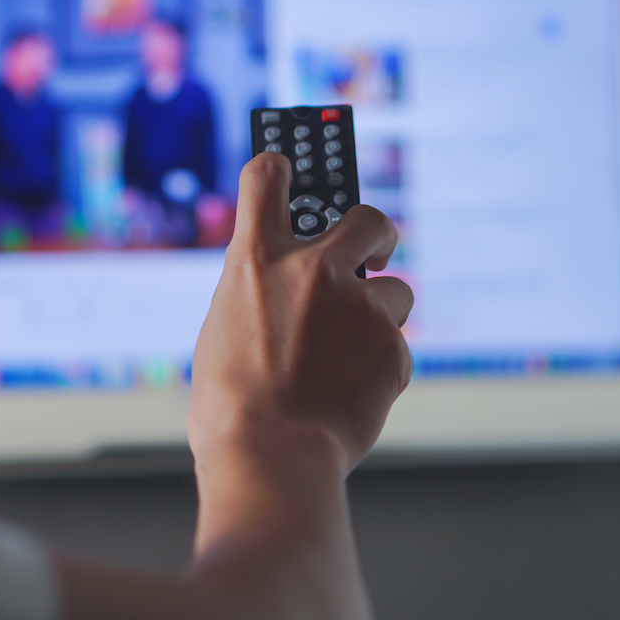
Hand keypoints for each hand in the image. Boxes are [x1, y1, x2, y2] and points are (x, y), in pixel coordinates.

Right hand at [190, 152, 413, 474]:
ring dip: (379, 317)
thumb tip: (281, 299)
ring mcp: (359, 305)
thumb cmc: (229, 405)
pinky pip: (395, 348)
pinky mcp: (392, 346)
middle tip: (376, 251)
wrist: (269, 452)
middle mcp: (313, 269)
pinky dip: (381, 367)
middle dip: (377, 233)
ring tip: (350, 356)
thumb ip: (256, 298)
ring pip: (395, 292)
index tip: (290, 167)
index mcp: (256, 259)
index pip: (267, 177)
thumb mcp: (223, 331)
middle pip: (368, 217)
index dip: (280, 166)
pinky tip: (352, 393)